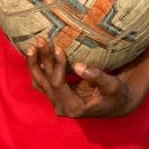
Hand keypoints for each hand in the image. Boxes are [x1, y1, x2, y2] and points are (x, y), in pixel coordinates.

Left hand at [25, 38, 148, 118]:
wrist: (115, 104)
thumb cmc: (116, 94)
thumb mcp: (112, 86)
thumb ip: (96, 77)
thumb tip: (78, 66)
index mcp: (74, 107)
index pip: (58, 84)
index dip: (57, 66)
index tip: (58, 47)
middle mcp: (61, 107)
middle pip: (45, 82)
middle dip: (41, 60)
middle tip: (40, 40)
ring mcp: (56, 102)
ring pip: (39, 81)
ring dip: (34, 63)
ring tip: (33, 46)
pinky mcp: (55, 95)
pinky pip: (41, 81)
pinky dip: (37, 67)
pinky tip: (35, 53)